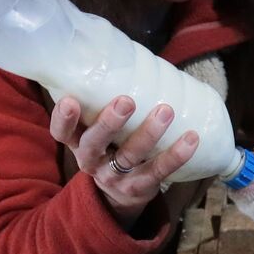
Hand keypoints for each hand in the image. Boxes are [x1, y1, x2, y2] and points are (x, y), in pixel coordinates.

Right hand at [49, 95, 198, 224]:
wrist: (119, 196)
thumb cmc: (110, 148)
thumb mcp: (95, 133)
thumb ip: (100, 105)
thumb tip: (122, 57)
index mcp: (78, 143)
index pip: (61, 133)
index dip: (63, 119)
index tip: (70, 100)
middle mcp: (92, 161)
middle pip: (94, 144)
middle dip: (108, 123)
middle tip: (126, 101)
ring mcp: (115, 176)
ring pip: (129, 156)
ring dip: (148, 133)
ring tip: (165, 111)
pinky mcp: (140, 186)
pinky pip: (158, 171)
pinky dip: (175, 155)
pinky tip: (191, 138)